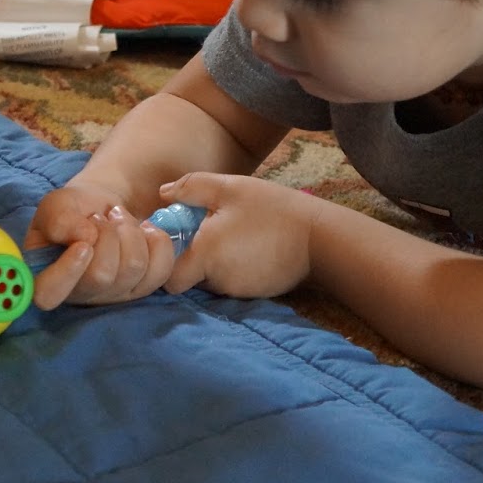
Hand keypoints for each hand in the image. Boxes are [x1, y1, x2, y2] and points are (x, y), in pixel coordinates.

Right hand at [28, 182, 173, 308]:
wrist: (103, 207)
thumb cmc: (73, 210)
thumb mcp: (56, 206)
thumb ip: (58, 219)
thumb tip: (83, 237)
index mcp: (46, 278)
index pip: (47, 294)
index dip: (66, 272)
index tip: (82, 244)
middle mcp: (80, 294)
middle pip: (101, 276)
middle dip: (107, 234)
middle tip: (101, 218)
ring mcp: (114, 295)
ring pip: (133, 268)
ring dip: (129, 232)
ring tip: (117, 220)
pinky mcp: (143, 287)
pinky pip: (161, 268)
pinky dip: (156, 241)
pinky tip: (143, 230)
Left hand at [160, 174, 323, 298]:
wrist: (320, 239)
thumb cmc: (273, 210)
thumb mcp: (230, 188)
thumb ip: (191, 188)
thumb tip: (163, 194)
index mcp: (205, 255)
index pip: (168, 277)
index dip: (166, 259)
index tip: (177, 237)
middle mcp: (217, 281)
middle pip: (188, 276)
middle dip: (191, 256)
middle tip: (207, 228)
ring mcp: (236, 291)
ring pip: (209, 280)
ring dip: (212, 261)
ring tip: (232, 235)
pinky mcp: (253, 294)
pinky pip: (229, 282)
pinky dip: (231, 267)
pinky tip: (248, 247)